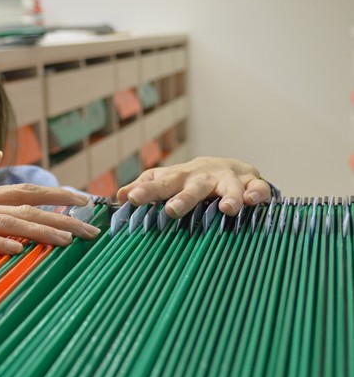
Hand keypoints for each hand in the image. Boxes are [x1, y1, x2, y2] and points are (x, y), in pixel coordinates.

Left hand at [116, 156, 271, 217]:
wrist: (226, 165)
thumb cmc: (189, 179)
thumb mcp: (166, 180)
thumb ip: (145, 187)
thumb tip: (119, 195)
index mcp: (178, 178)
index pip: (159, 184)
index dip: (145, 191)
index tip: (132, 199)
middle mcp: (202, 177)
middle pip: (192, 187)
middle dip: (184, 198)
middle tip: (173, 210)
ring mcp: (227, 179)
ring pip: (229, 187)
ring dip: (229, 196)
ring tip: (228, 208)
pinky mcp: (251, 182)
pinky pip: (257, 187)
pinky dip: (256, 193)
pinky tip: (253, 200)